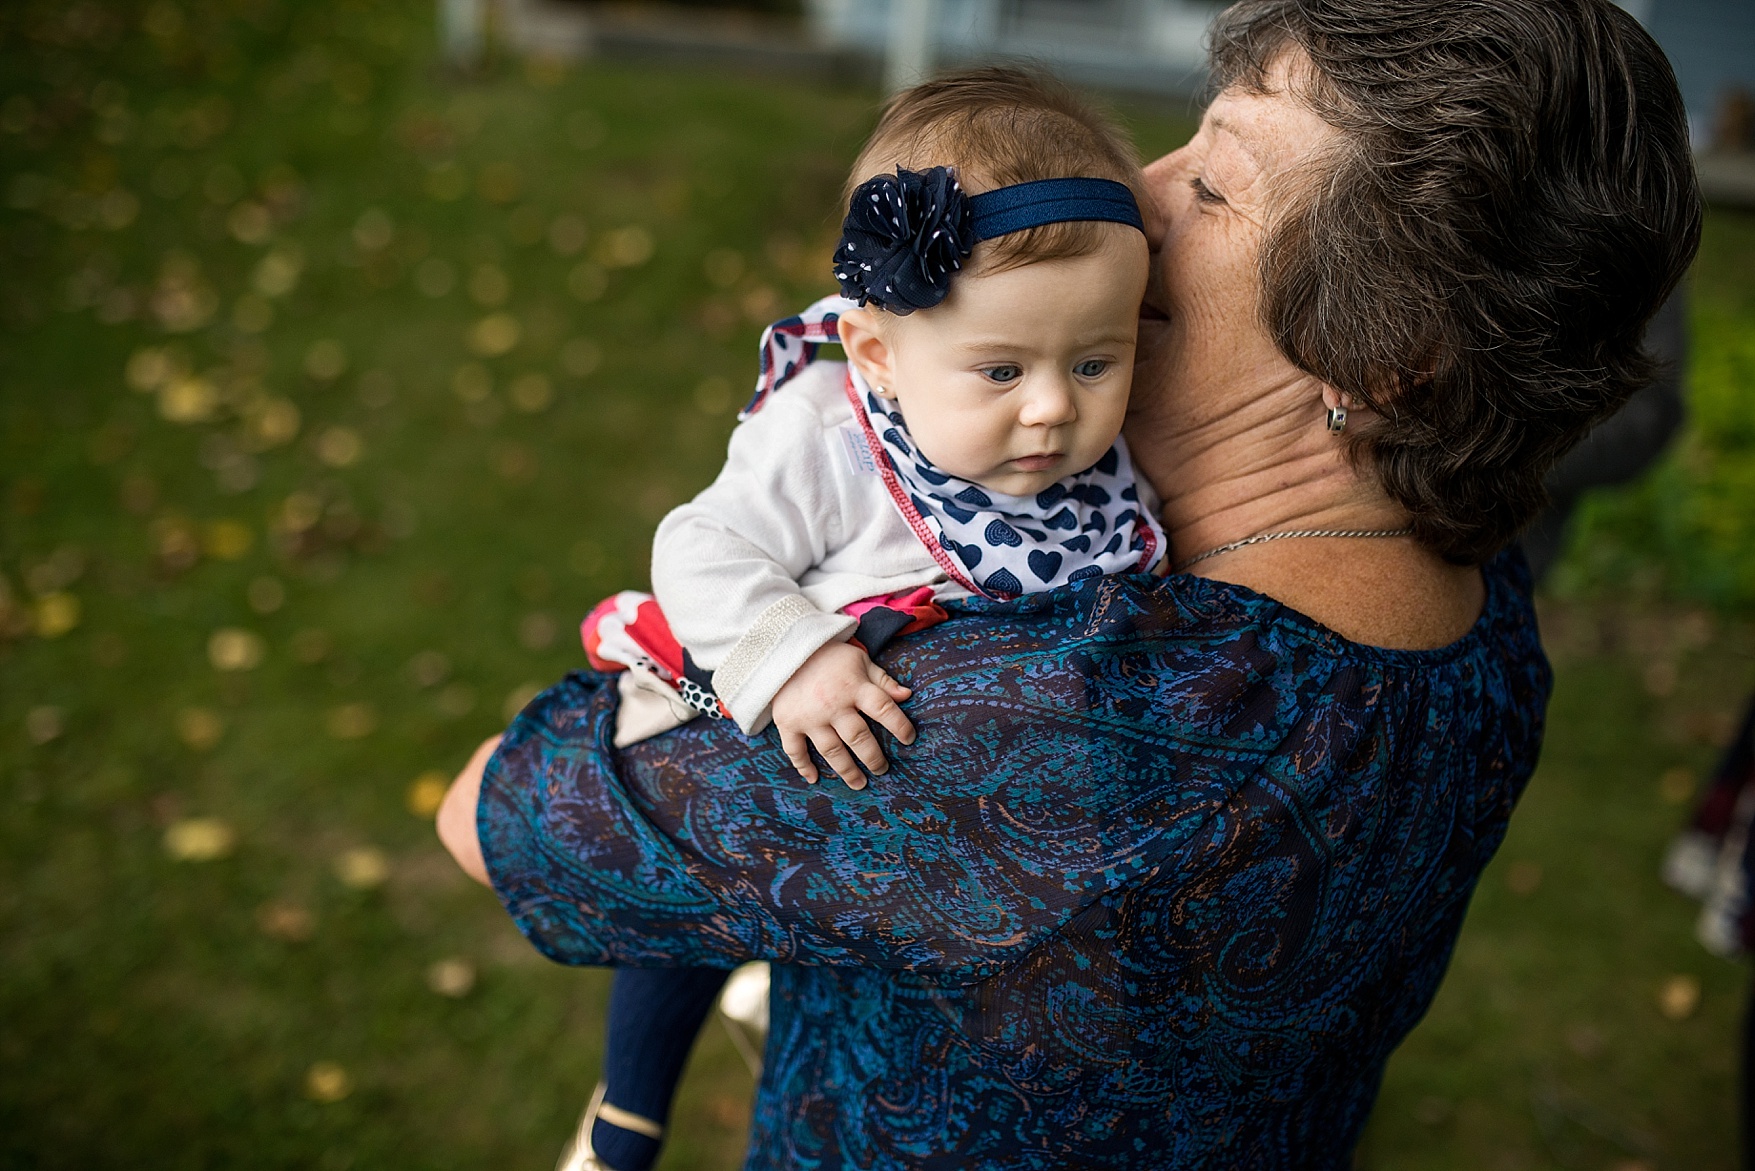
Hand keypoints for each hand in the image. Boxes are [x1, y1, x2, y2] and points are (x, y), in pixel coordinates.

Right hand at [770, 641, 915, 789]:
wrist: (783, 648)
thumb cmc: (828, 656)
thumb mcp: (858, 660)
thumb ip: (881, 679)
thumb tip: (907, 695)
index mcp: (854, 687)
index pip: (883, 709)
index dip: (900, 726)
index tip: (909, 739)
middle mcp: (833, 704)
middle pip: (858, 738)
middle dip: (873, 758)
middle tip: (882, 770)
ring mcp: (809, 716)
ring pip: (832, 751)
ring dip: (847, 770)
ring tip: (859, 783)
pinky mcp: (787, 722)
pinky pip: (795, 750)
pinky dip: (803, 766)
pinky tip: (814, 778)